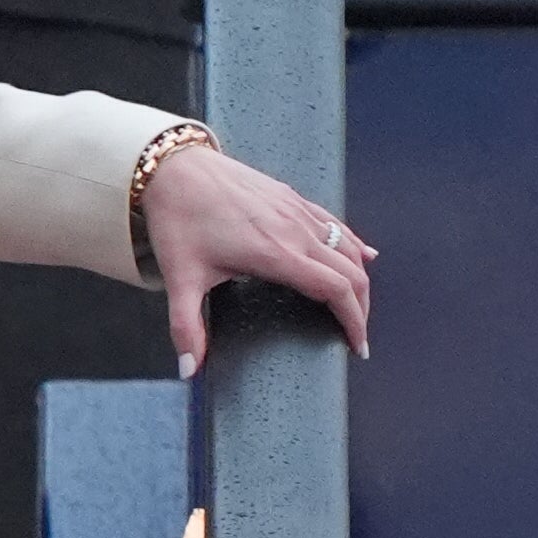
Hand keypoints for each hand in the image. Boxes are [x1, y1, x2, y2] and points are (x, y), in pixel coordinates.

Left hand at [141, 140, 375, 369]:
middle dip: (362, 308)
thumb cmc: (178, 219)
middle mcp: (296, 231)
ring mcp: (297, 210)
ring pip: (347, 246)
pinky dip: (353, 243)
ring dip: (359, 277)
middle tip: (357, 336)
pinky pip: (334, 224)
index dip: (355, 321)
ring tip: (357, 306)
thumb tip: (189, 370)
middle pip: (352, 272)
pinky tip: (364, 254)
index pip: (336, 290)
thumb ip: (186, 328)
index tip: (358, 346)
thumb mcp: (180, 278)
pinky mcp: (291, 197)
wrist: (173, 167)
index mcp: (277, 254)